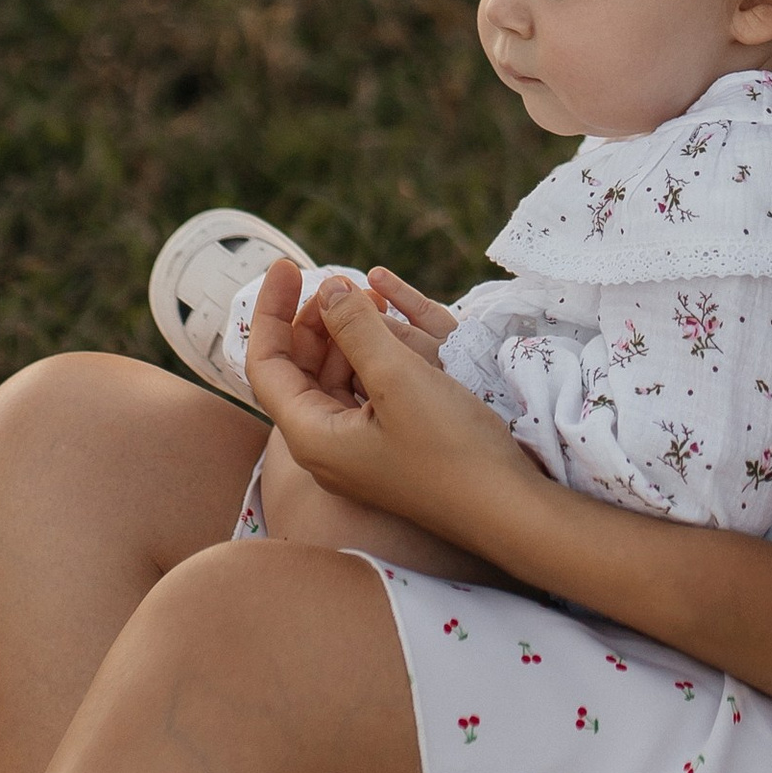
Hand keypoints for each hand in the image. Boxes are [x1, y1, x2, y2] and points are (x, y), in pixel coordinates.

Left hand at [244, 265, 530, 548]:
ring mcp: (356, 450)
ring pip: (332, 378)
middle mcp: (325, 446)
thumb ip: (355, 328)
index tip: (286, 264)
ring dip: (344, 335)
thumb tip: (326, 289)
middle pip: (298, 370)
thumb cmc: (449, 447)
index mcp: (311, 436)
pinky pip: (362, 392)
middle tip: (341, 281)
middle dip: (313, 320)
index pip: (266, 363)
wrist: (506, 507)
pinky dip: (369, 357)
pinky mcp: (387, 447)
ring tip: (372, 299)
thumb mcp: (398, 378)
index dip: (270, 310)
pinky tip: (393, 333)